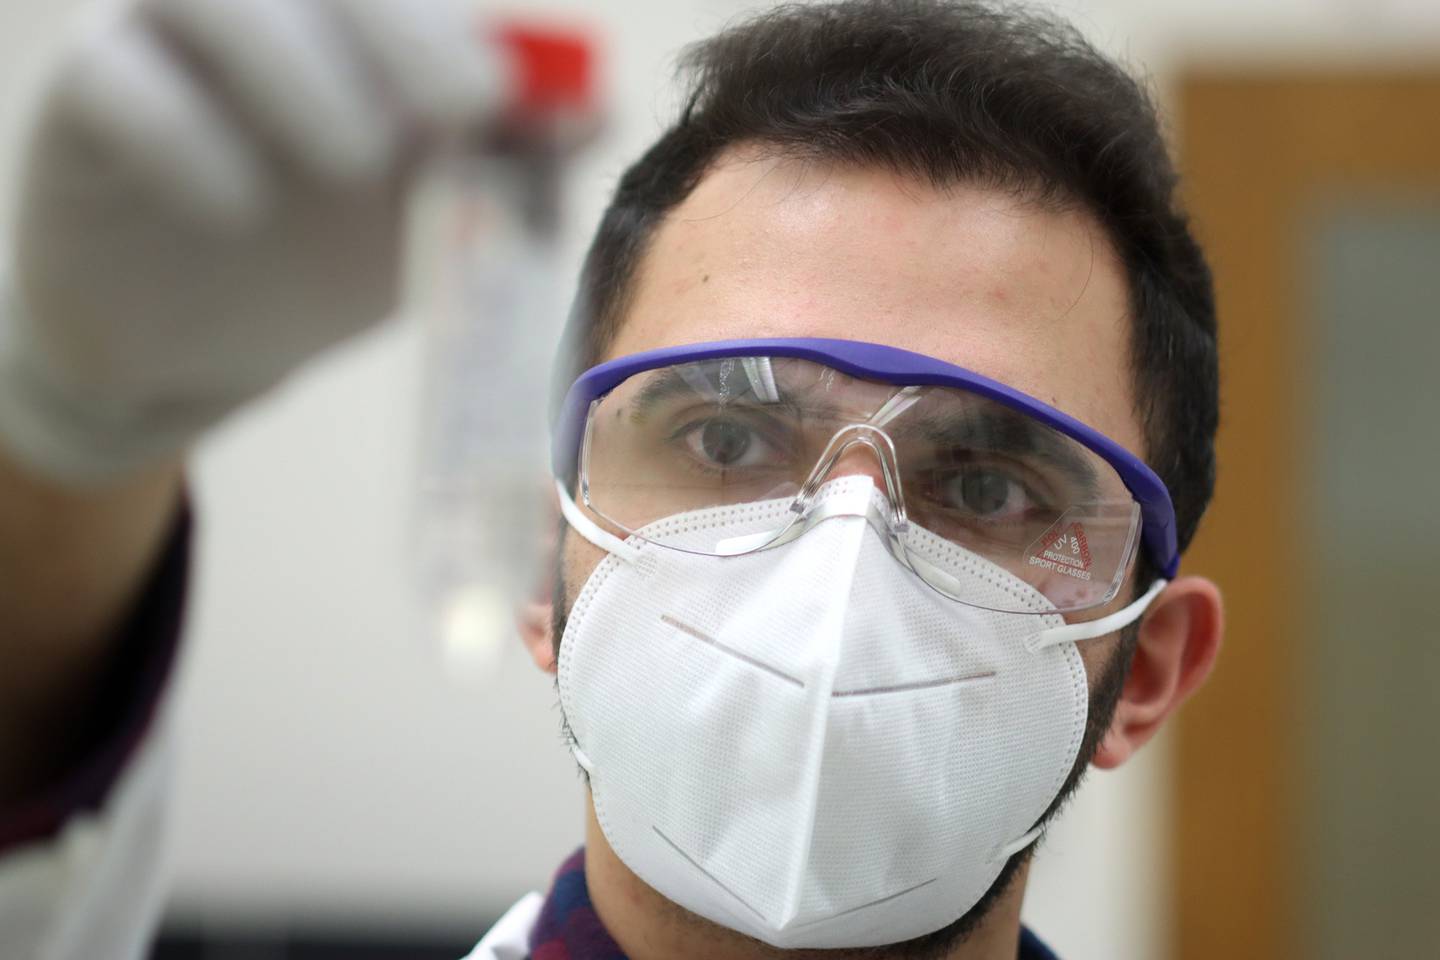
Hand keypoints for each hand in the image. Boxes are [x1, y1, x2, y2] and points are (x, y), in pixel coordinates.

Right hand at [0, 0, 513, 483]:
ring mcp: (155, 39)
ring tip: (357, 160)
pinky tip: (237, 207)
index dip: (457, 24)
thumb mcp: (440, 216)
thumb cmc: (330, 258)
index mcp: (348, 24)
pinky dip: (184, 140)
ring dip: (299, 69)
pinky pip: (115, 85)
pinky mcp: (80, 102)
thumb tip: (593, 107)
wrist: (207, 341)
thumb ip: (512, 159)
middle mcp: (257, 10)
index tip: (511, 98)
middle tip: (463, 109)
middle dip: (403, 26)